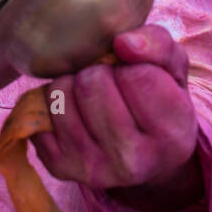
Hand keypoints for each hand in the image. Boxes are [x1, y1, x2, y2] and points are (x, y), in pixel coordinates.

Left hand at [33, 24, 200, 198]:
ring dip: (72, 82)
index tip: (134, 73)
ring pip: (61, 94)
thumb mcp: (173, 70)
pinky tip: (74, 110)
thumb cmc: (160, 101)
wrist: (145, 157)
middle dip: (99, 71)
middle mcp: (132, 161)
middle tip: (110, 82)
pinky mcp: (59, 167)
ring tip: (91, 94)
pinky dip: (53, 101)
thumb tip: (123, 42)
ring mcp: (93, 168)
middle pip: (92, 84)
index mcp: (171, 135)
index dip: (130, 63)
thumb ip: (157, 45)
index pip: (135, 76)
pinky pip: (38, 111)